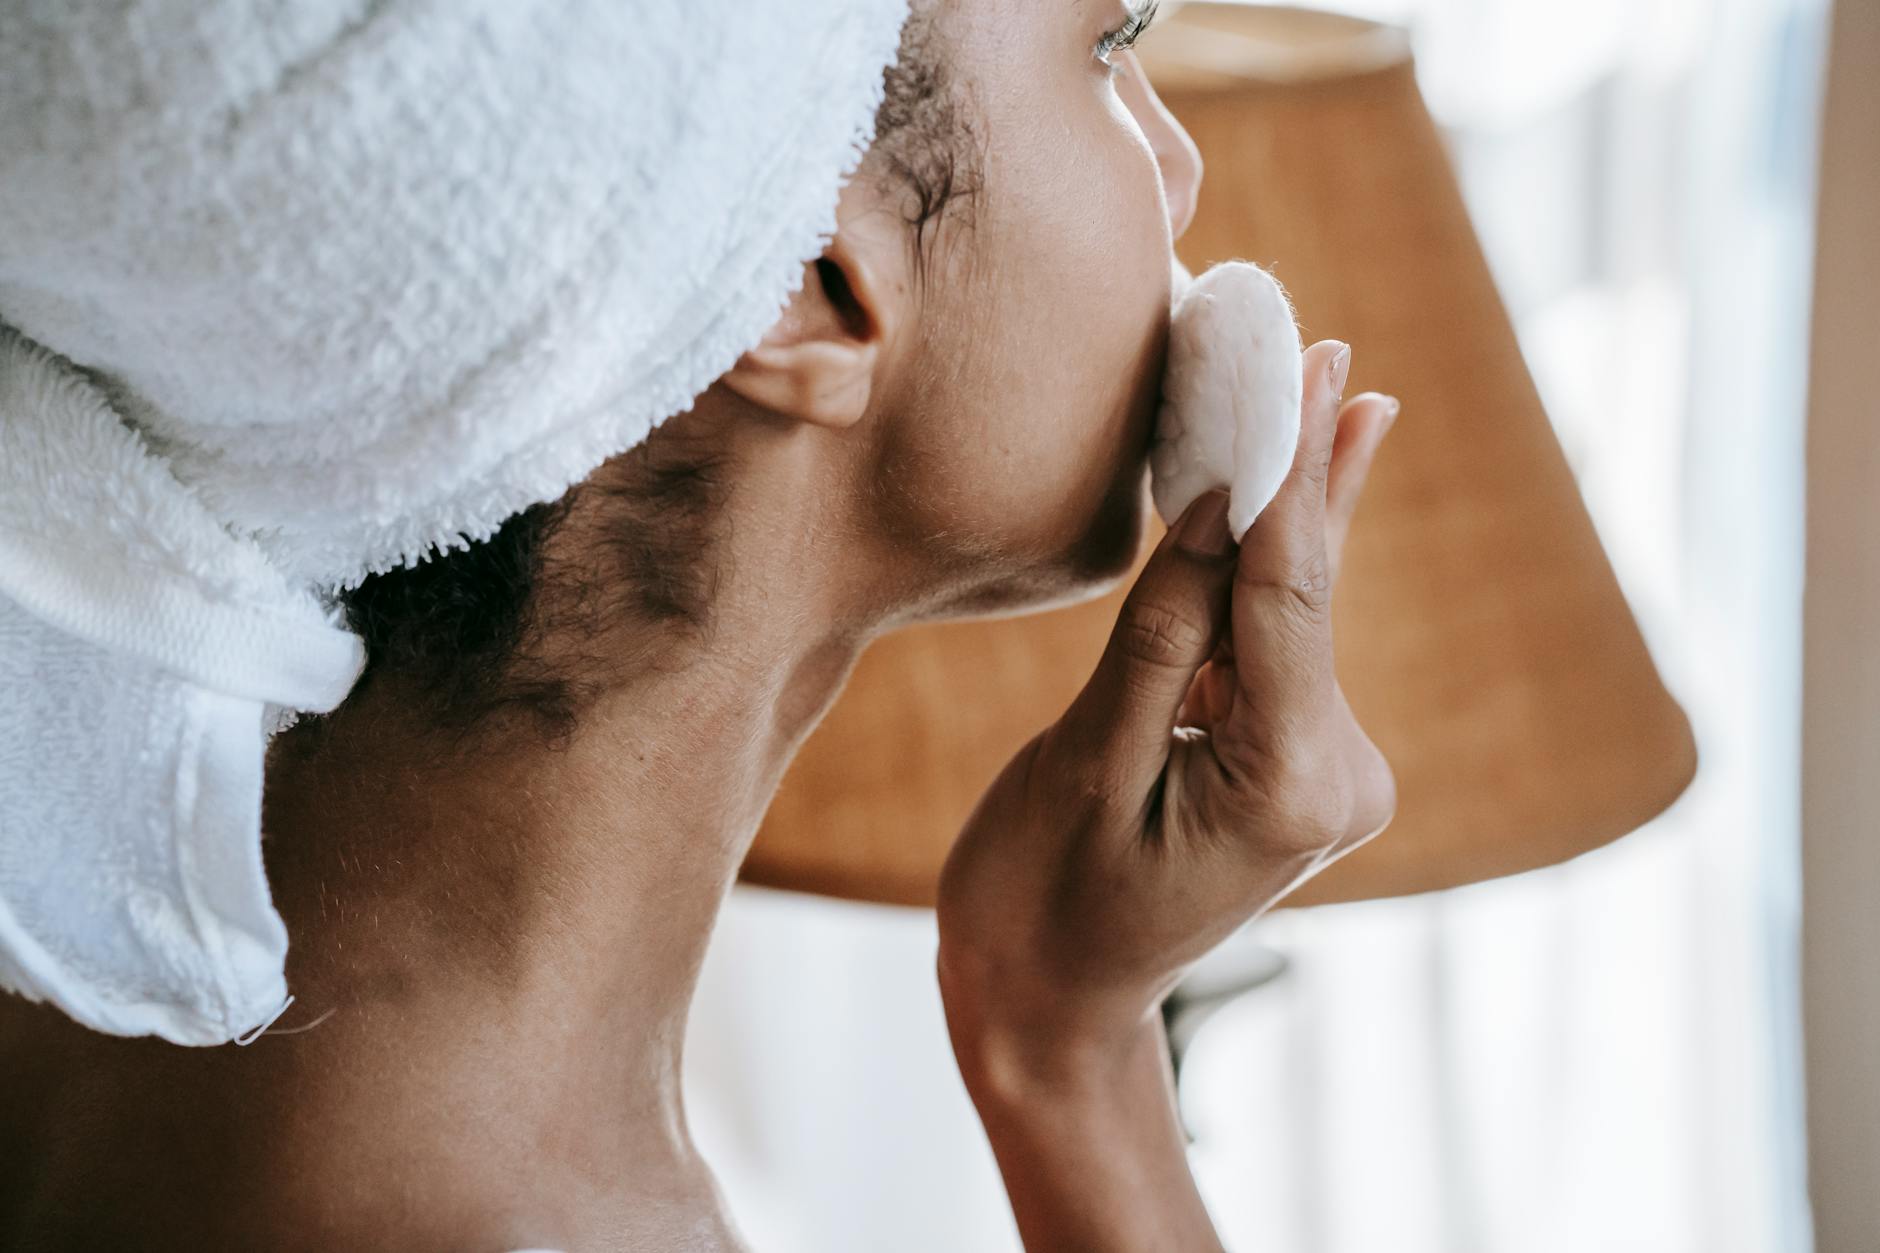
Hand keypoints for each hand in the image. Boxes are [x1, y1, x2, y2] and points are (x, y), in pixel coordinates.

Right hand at [938, 340, 1399, 1060]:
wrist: (1049, 999)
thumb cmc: (1040, 896)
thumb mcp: (1083, 762)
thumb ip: (1163, 632)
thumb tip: (1228, 505)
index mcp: (1285, 789)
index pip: (1289, 599)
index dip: (1295, 473)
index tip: (1312, 367)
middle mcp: (1332, 778)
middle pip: (1309, 596)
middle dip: (1307, 469)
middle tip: (1333, 346)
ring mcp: (1323, 773)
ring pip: (1293, 613)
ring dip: (1285, 508)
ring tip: (1312, 381)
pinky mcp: (1295, 760)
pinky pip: (1272, 644)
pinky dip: (1259, 568)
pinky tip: (1277, 483)